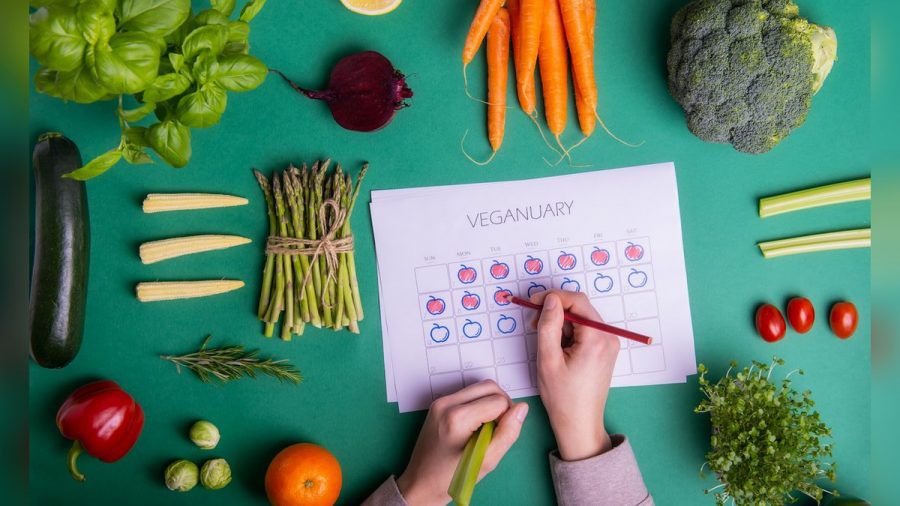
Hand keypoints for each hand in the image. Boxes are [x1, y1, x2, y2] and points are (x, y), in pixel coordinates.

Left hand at [396, 380, 528, 505]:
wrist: (421, 483)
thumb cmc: (452, 477)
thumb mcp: (487, 461)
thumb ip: (508, 433)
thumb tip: (522, 409)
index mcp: (457, 417)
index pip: (499, 401)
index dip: (506, 418)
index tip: (497, 438)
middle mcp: (446, 403)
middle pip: (490, 387)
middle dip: (501, 406)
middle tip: (496, 431)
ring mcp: (440, 401)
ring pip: (479, 388)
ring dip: (490, 404)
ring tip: (485, 430)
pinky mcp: (439, 404)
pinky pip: (468, 394)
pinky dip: (478, 405)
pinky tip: (474, 426)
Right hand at [530, 290, 618, 460]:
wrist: (579, 424)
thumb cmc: (563, 397)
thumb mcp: (548, 359)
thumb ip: (548, 325)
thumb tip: (550, 300)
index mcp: (597, 338)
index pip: (577, 301)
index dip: (553, 297)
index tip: (532, 303)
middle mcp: (608, 337)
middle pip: (579, 308)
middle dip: (554, 311)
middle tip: (533, 324)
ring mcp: (608, 344)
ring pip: (580, 319)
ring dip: (560, 323)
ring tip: (543, 341)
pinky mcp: (603, 350)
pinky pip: (584, 331)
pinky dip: (567, 333)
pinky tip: (556, 347)